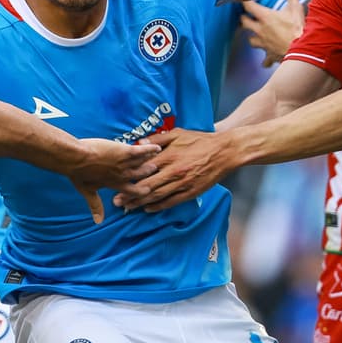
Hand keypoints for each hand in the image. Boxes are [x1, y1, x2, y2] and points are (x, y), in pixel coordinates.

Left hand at [65, 138, 159, 222]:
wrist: (76, 158)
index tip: (148, 191)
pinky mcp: (126, 152)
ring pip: (145, 165)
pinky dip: (150, 150)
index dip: (142, 192)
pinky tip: (158, 148)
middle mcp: (124, 176)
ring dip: (151, 162)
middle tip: (156, 172)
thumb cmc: (78, 173)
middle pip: (143, 178)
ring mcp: (126, 164)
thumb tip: (98, 221)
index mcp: (116, 184)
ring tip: (159, 160)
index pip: (134, 192)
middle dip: (150, 175)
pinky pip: (142, 152)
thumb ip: (95, 206)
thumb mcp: (87, 191)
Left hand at [115, 129, 239, 211]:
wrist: (225, 152)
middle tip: (116, 201)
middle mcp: (173, 171)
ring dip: (141, 203)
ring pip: (157, 196)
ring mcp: (182, 183)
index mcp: (168, 156)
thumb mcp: (177, 133)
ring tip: (127, 207)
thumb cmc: (200, 140)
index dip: (129, 177)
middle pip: (147, 186)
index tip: (117, 181)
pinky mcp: (191, 192)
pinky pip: (171, 202)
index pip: (144, 168)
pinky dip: (158, 206)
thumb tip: (138, 143)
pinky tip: (148, 209)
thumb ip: (157, 139)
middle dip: (130, 194)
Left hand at [242, 0, 305, 66]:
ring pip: (251, 41)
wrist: (303, 50)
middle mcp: (261, 30)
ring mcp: (264, 43)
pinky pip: (265, 60)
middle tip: (246, 16)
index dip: (245, 2)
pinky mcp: (269, 54)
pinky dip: (266, 60)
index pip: (249, 7)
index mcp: (266, 18)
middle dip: (244, 19)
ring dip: (252, 37)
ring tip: (256, 35)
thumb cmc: (298, 30)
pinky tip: (267, 60)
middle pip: (244, 23)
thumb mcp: (296, 10)